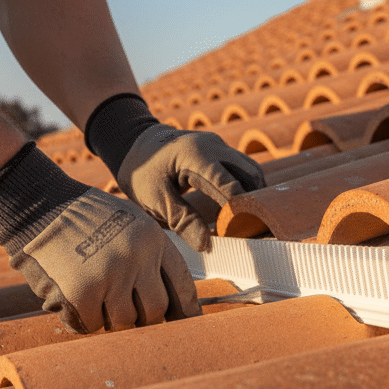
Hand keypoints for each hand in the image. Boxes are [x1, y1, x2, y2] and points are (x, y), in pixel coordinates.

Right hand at [9, 188, 199, 332]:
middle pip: (156, 311)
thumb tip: (168, 303)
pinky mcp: (82, 293)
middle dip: (143, 319)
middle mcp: (136, 258)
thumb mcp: (129, 223)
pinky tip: (73, 301)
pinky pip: (91, 324)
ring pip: (124, 322)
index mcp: (153, 240)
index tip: (188, 325)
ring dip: (110, 319)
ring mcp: (109, 276)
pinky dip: (83, 320)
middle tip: (129, 315)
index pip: (181, 285)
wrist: (39, 206)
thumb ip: (148, 255)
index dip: (186, 311)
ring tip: (95, 300)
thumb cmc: (83, 219)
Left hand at [117, 124, 265, 251]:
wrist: (135, 144)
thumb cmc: (142, 171)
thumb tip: (206, 244)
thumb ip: (182, 220)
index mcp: (195, 155)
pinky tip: (240, 209)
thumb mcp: (154, 199)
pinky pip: (242, 168)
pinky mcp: (220, 151)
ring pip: (250, 169)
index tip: (241, 232)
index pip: (228, 183)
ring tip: (250, 221)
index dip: (238, 209)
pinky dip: (245, 187)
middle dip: (254, 201)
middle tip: (253, 229)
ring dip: (252, 194)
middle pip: (249, 173)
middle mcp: (214, 146)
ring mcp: (219, 146)